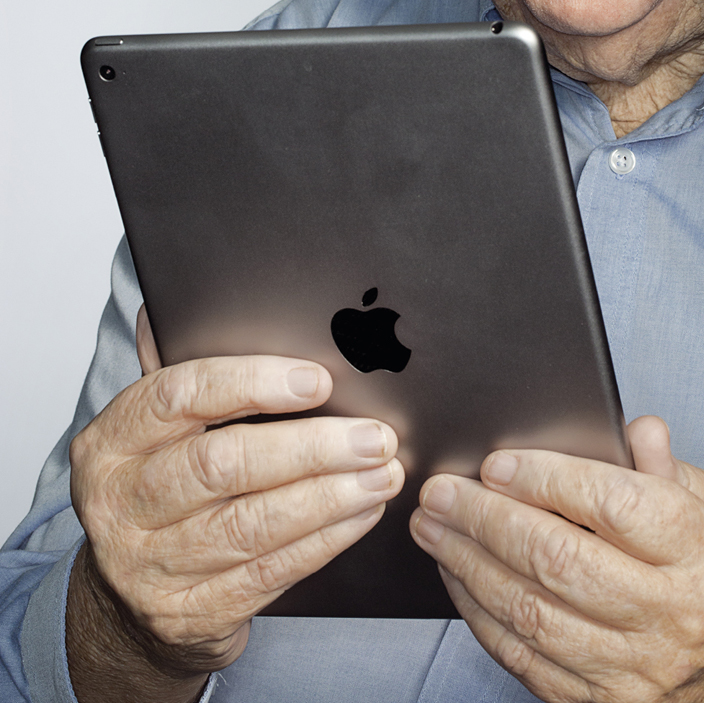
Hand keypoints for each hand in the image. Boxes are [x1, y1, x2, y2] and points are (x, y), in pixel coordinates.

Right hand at [67, 307, 402, 700]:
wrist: (127, 599)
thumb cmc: (159, 483)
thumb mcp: (155, 428)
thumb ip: (182, 369)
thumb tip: (198, 296)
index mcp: (113, 440)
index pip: (180, 395)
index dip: (253, 383)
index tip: (319, 379)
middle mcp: (123, 502)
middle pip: (224, 465)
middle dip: (312, 447)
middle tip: (375, 434)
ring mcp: (152, 565)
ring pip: (254, 524)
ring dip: (331, 496)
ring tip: (384, 472)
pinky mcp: (191, 614)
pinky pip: (270, 573)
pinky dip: (325, 540)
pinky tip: (362, 513)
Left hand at [410, 416, 703, 702]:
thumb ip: (672, 470)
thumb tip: (634, 429)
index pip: (612, 504)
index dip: (545, 478)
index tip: (497, 461)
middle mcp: (673, 615)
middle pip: (559, 560)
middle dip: (486, 520)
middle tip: (441, 491)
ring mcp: (638, 669)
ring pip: (532, 613)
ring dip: (470, 566)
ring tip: (434, 528)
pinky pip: (529, 660)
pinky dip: (484, 618)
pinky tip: (461, 580)